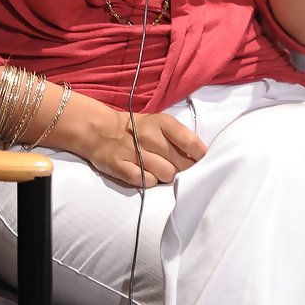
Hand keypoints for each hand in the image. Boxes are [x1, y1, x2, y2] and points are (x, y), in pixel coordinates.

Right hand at [87, 110, 207, 187]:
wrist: (102, 131)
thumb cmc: (139, 130)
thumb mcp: (160, 124)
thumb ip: (179, 138)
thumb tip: (201, 158)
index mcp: (162, 122)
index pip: (190, 141)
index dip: (200, 156)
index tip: (202, 162)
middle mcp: (148, 135)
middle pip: (181, 163)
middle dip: (183, 169)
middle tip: (177, 167)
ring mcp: (133, 151)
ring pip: (166, 174)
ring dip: (166, 176)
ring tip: (158, 169)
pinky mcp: (120, 166)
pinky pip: (146, 182)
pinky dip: (149, 181)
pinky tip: (145, 174)